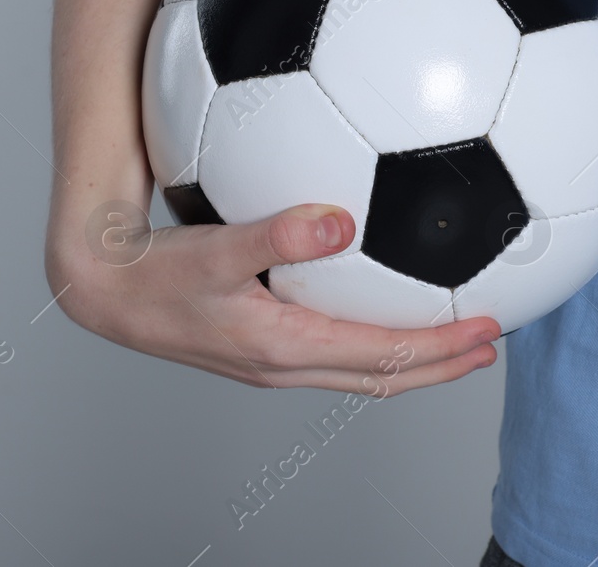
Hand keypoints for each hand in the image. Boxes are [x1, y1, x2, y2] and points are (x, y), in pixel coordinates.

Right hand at [48, 201, 500, 395]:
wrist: (105, 291)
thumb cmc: (154, 273)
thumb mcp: (213, 250)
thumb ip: (276, 235)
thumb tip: (338, 220)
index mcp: (282, 347)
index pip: (382, 356)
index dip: (441, 347)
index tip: (489, 330)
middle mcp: (284, 364)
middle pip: (383, 376)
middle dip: (441, 363)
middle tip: (492, 342)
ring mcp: (273, 361)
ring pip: (359, 371)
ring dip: (412, 358)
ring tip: (453, 336)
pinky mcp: (261, 347)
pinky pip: (334, 352)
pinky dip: (373, 343)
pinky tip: (379, 306)